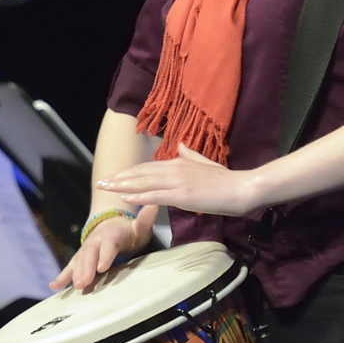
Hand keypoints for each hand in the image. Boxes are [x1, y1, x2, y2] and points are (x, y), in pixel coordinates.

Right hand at [51, 211, 153, 294]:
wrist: (109, 225)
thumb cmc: (128, 231)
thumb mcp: (139, 226)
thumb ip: (145, 219)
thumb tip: (154, 205)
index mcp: (111, 235)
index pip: (108, 245)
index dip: (104, 255)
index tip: (102, 267)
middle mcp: (95, 242)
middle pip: (89, 254)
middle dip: (86, 268)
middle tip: (83, 282)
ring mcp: (85, 250)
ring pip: (78, 261)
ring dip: (75, 274)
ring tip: (75, 286)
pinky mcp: (79, 258)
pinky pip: (69, 267)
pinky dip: (62, 276)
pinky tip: (54, 286)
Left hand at [98, 150, 261, 217]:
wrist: (242, 188)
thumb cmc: (226, 179)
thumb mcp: (205, 163)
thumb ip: (190, 155)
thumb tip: (179, 145)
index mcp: (179, 163)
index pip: (148, 167)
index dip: (129, 172)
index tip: (114, 176)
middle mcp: (175, 169)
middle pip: (141, 173)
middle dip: (119, 178)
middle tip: (101, 183)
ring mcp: (178, 182)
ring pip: (144, 183)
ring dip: (122, 186)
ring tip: (105, 188)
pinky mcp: (183, 195)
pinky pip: (156, 195)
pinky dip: (139, 196)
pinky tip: (126, 197)